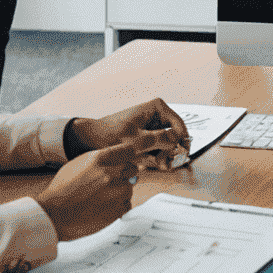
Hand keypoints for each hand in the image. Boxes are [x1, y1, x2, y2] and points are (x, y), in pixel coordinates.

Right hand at [35, 132, 162, 240]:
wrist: (54, 215)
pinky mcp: (118, 210)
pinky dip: (119, 205)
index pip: (129, 149)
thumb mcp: (79, 162)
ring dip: (121, 189)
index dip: (129, 154)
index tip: (130, 157)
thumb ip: (101, 157)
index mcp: (101, 158)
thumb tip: (117, 156)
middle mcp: (111, 173)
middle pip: (132, 167)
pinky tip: (103, 206)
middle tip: (111, 180)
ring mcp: (116, 192)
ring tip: (102, 196)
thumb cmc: (62, 189)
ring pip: (130, 186)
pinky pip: (127, 203)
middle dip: (125, 172)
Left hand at [65, 98, 189, 167]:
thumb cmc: (110, 135)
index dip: (181, 142)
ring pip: (167, 142)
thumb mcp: (135, 139)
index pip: (179, 125)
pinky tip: (148, 163)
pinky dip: (156, 155)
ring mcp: (153, 124)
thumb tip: (177, 142)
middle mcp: (158, 114)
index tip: (178, 157)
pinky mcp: (147, 135)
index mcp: (157, 107)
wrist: (91, 139)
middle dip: (171, 150)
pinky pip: (158, 146)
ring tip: (154, 164)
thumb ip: (157, 140)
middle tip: (164, 164)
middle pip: (175, 135)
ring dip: (163, 155)